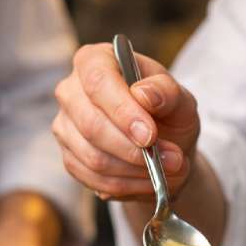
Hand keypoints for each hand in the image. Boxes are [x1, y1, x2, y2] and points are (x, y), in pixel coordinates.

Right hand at [52, 43, 199, 199]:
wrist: (164, 147)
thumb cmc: (169, 113)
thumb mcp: (180, 99)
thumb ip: (167, 93)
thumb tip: (144, 95)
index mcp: (95, 61)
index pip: (97, 81)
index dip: (122, 111)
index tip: (150, 135)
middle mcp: (71, 91)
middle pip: (91, 124)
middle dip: (134, 149)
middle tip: (172, 160)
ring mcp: (66, 127)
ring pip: (94, 157)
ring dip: (136, 170)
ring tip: (169, 170)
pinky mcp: (70, 158)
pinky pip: (94, 179)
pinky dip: (128, 185)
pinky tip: (150, 180)